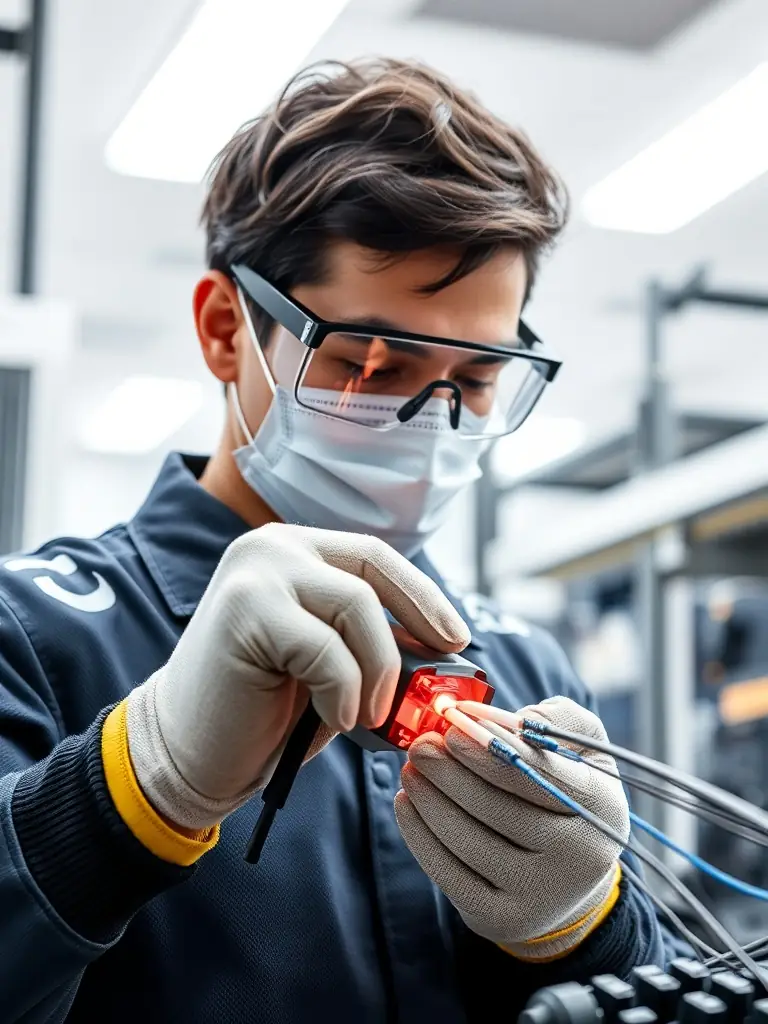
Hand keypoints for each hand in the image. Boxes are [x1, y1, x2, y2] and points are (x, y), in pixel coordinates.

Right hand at [125, 523, 469, 830]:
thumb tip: (442, 644)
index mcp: (293, 551)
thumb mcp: (332, 665)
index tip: (456, 637)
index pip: (375, 556)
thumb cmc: (265, 711)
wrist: (187, 751)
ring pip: (356, 606)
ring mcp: (254, 572)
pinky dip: (344, 692)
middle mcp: (271, 547)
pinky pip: (327, 649)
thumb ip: (373, 641)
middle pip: (372, 569)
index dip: (422, 594)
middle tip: (434, 675)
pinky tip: (332, 719)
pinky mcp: (244, 609)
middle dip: (417, 620)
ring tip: (367, 714)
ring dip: (376, 670)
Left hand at [395, 696, 628, 959]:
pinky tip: (406, 804)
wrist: (570, 877)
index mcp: (601, 807)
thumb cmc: (568, 793)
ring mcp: (539, 895)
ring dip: (429, 800)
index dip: (490, 746)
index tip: (455, 722)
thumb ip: (558, 720)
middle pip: (497, 807)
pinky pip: (449, 874)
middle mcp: (578, 858)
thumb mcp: (583, 750)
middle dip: (450, 771)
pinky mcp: (502, 919)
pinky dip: (420, 836)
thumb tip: (513, 721)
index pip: (539, 772)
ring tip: (411, 769)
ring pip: (468, 840)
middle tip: (422, 745)